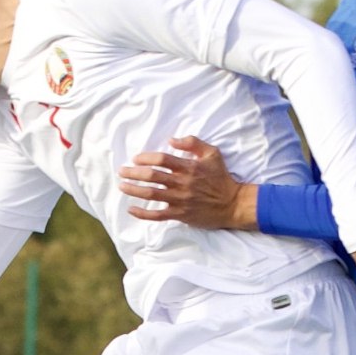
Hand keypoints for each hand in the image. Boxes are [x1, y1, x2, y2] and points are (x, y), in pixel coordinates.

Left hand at [120, 137, 250, 228]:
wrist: (233, 204)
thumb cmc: (221, 178)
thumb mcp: (212, 154)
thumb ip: (193, 143)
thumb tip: (172, 139)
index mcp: (189, 167)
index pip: (162, 159)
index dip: (146, 158)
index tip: (136, 159)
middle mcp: (182, 183)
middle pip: (152, 176)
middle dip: (134, 173)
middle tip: (122, 171)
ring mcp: (180, 200)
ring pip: (152, 194)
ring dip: (134, 190)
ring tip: (122, 186)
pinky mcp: (180, 215)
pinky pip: (158, 215)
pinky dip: (143, 213)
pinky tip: (131, 209)